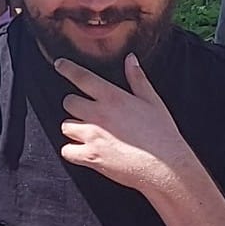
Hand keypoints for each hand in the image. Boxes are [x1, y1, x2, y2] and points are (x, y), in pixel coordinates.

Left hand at [58, 55, 194, 198]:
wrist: (164, 166)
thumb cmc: (162, 133)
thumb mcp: (152, 100)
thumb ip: (137, 78)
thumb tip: (130, 59)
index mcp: (113, 98)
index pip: (82, 77)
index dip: (67, 68)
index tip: (60, 65)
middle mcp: (98, 115)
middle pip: (68, 102)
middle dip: (74, 104)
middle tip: (85, 110)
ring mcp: (92, 136)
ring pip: (66, 126)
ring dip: (74, 128)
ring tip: (87, 132)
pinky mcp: (90, 157)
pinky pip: (66, 151)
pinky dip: (72, 151)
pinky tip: (83, 150)